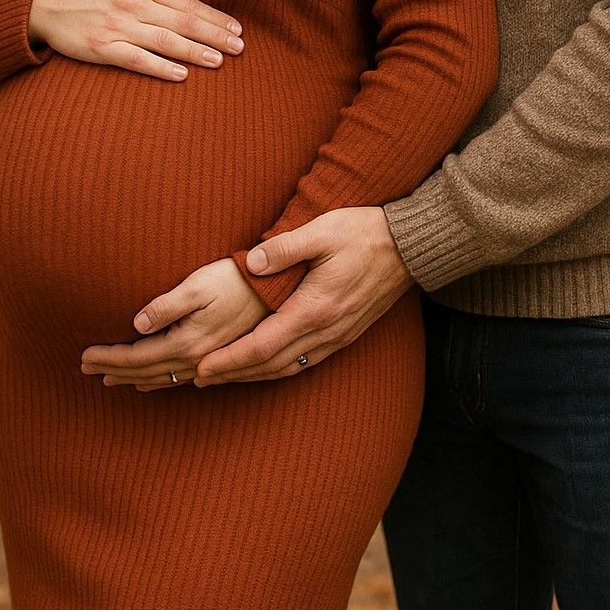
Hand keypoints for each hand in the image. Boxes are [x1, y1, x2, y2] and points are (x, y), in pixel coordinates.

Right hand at [28, 0, 243, 80]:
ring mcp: (117, 25)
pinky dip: (160, 67)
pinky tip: (181, 75)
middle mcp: (133, 3)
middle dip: (214, 35)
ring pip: (164, 40)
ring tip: (218, 61)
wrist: (46, 0)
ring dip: (194, 52)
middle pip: (183, 21)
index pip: (189, 2)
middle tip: (239, 48)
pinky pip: (136, 59)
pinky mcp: (102, 47)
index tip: (237, 29)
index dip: (215, 17)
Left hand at [80, 259, 268, 389]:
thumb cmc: (237, 277)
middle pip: (147, 371)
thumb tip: (136, 324)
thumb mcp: (199, 283)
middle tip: (85, 369)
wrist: (280, 286)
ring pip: (165, 377)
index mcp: (187, 341)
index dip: (108, 358)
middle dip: (114, 370)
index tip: (83, 357)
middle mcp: (198, 357)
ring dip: (135, 378)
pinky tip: (154, 381)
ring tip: (111, 379)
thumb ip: (167, 305)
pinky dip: (161, 380)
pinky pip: (182, 376)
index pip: (137, 357)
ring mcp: (211, 359)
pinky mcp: (221, 354)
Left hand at [194, 208, 413, 385]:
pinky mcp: (346, 333)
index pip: (261, 345)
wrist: (410, 247)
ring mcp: (338, 335)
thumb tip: (249, 262)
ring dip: (254, 375)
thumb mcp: (322, 230)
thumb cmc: (364, 233)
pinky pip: (306, 362)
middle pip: (270, 364)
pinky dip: (280, 368)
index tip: (201, 368)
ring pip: (288, 367)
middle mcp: (325, 330)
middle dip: (233, 373)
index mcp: (314, 308)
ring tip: (226, 377)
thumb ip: (284, 248)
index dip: (229, 359)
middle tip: (199, 379)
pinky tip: (268, 365)